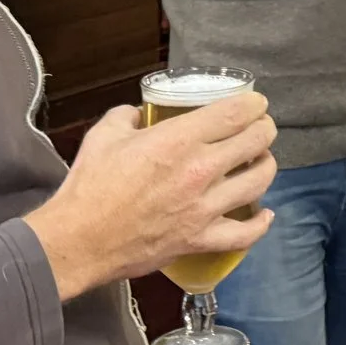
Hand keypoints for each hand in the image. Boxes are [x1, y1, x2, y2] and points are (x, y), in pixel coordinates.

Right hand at [23, 96, 277, 301]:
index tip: (255, 103)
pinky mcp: (200, 239)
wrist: (79, 240)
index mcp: (178, 140)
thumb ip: (127, 116)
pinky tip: (265, 214)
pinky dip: (260, 224)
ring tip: (261, 161)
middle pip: (255, 142)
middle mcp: (200, 170)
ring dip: (266, 167)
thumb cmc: (89, 186)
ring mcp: (204, 208)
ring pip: (258, 183)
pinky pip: (244, 234)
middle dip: (264, 130)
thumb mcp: (104, 135)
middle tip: (260, 128)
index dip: (254, 104)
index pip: (235, 113)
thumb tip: (138, 114)